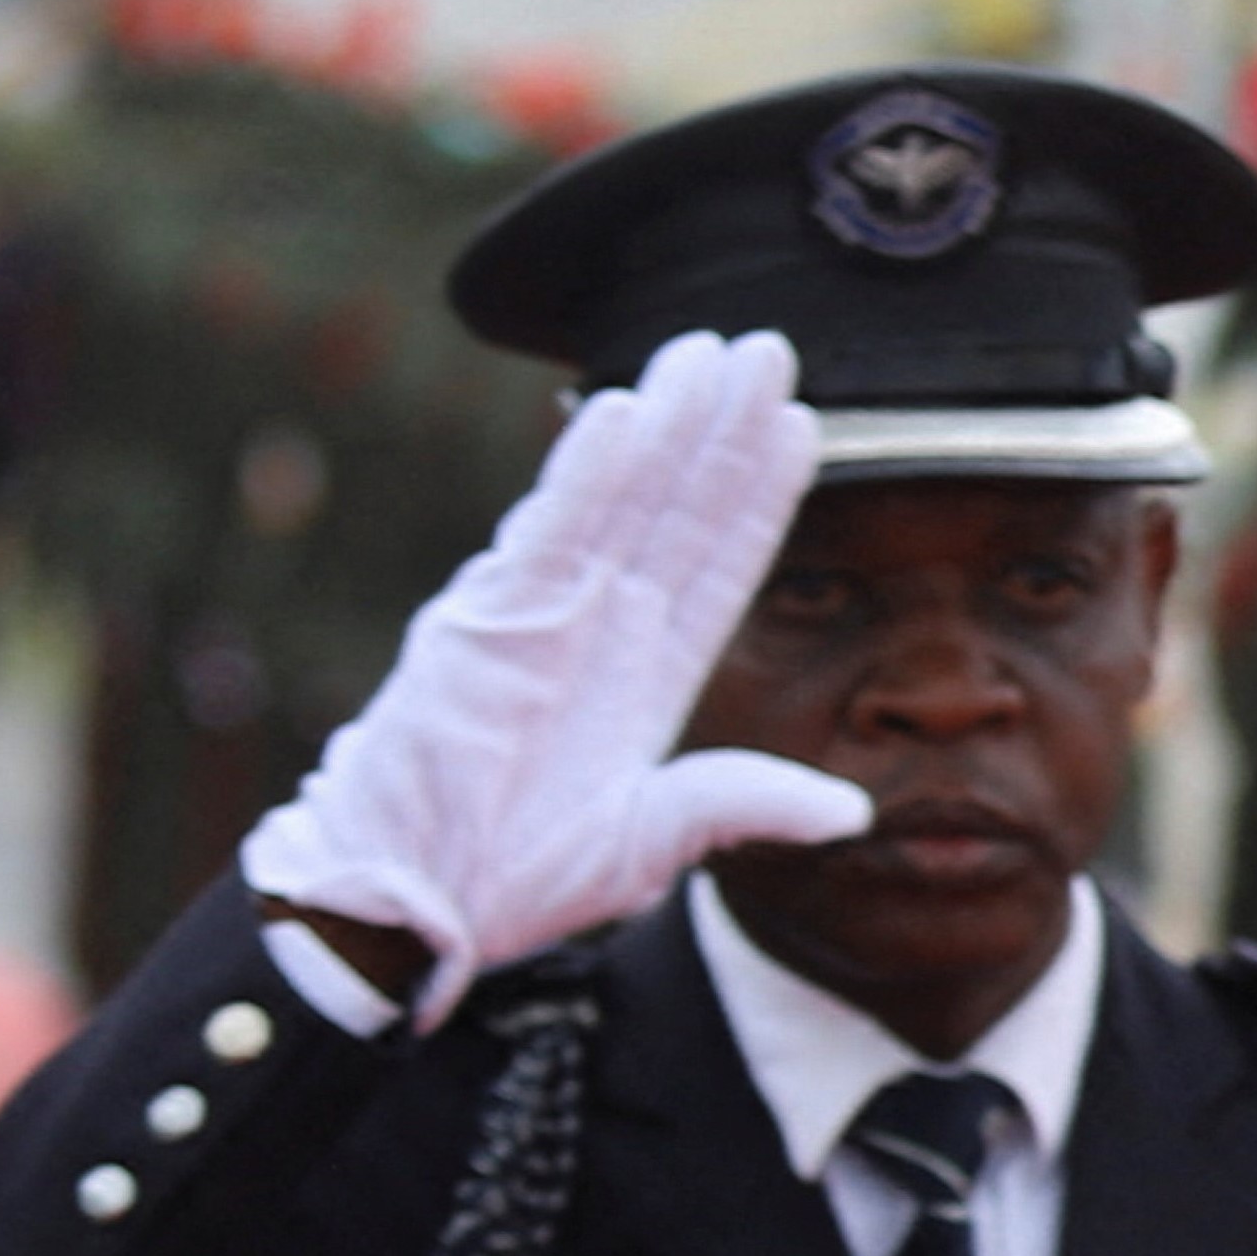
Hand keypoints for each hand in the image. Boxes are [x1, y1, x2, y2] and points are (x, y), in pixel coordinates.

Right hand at [240, 330, 873, 1019]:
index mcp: (644, 673)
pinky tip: (625, 411)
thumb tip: (850, 810)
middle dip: (722, 433)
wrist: (407, 906)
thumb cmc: (512, 878)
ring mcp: (540, 614)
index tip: (802, 427)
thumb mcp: (652, 841)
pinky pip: (548, 533)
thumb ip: (744, 803)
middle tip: (767, 349)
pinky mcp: (486, 621)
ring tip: (711, 353)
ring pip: (619, 500)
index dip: (759, 495)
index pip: (718, 562)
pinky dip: (585, 472)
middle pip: (677, 509)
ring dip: (667, 426)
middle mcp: (598, 626)